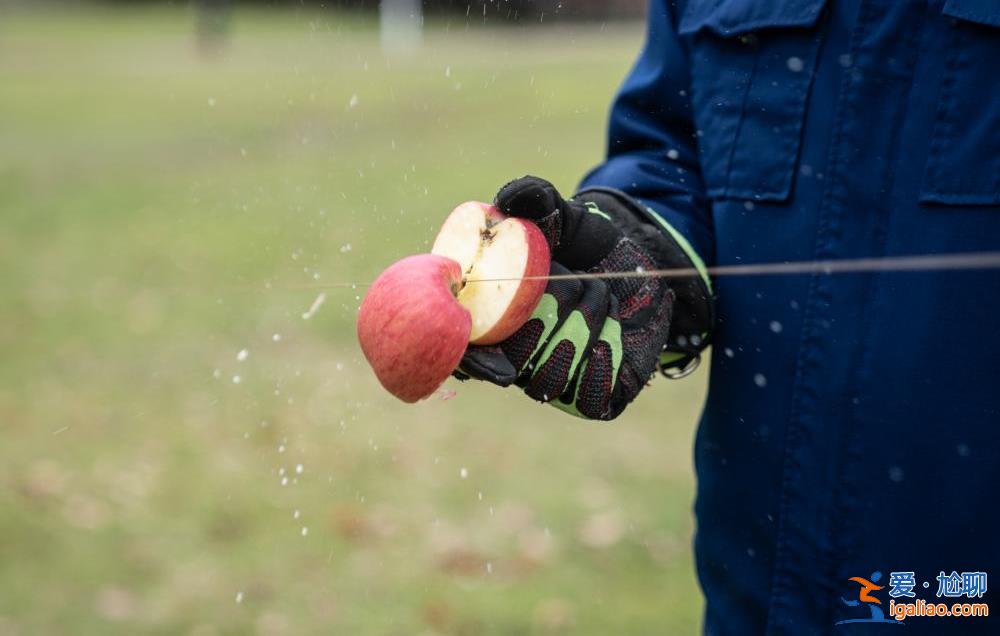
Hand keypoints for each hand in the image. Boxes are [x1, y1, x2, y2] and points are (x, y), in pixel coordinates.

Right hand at [455, 176, 712, 419]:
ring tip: (600, 294)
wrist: (642, 265)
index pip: (464, 355)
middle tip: (576, 280)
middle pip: (513, 362)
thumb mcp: (562, 215)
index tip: (495, 364)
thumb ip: (534, 200)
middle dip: (549, 314)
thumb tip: (508, 199)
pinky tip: (613, 324)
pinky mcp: (590, 399)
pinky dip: (603, 353)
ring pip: (550, 377)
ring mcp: (550, 381)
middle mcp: (514, 358)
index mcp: (491, 320)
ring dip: (581, 326)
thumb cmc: (588, 243)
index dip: (473, 362)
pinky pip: (588, 394)